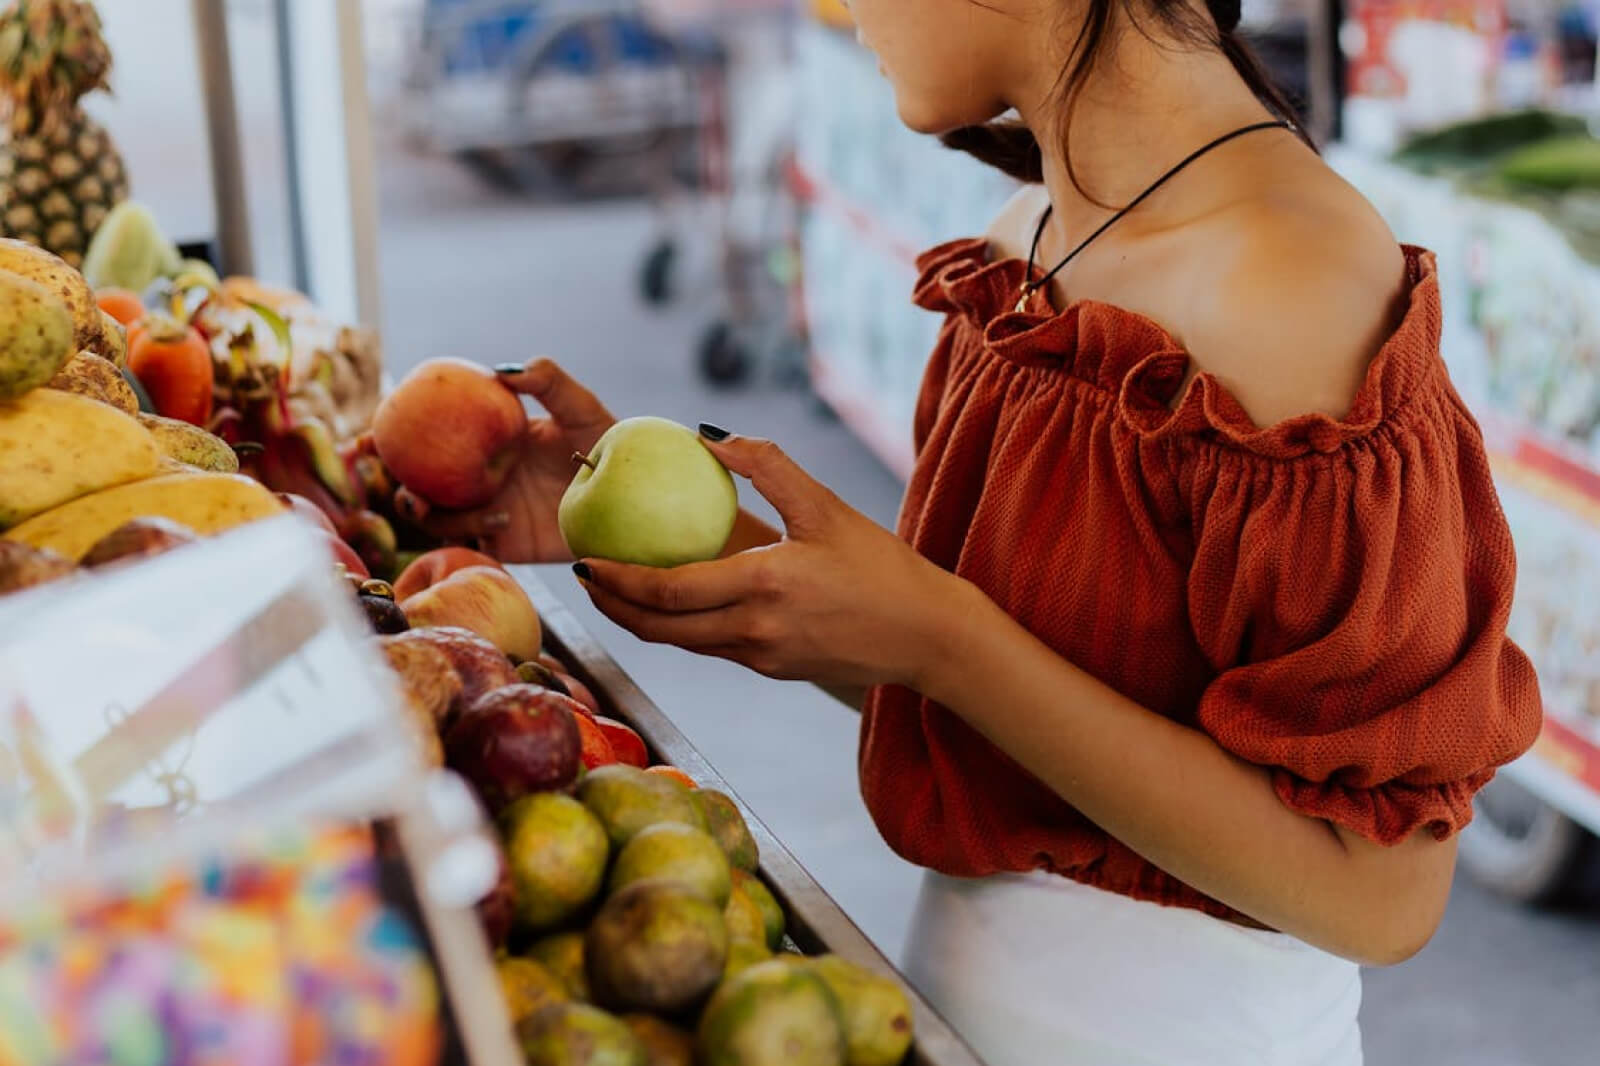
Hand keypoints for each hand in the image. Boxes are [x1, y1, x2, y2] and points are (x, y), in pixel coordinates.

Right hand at [399, 359, 614, 561]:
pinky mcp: (502, 543)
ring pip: (436, 519)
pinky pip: (470, 545)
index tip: (365, 441)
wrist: (626, 498)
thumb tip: (503, 369)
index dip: (387, 439)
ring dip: (433, 514)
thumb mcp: (581, 409)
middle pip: (415, 485)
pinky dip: (473, 533)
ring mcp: (483, 510)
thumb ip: (549, 382)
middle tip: (405, 488)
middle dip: (395, 489)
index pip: (424, 435)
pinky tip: (502, 518)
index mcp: (479, 439)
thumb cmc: (607, 445)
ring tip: (440, 503)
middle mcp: (474, 476)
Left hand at [575, 429, 968, 688]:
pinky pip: (711, 646)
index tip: (584, 560)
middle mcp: (754, 630)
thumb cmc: (881, 565)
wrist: (927, 636)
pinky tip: (671, 603)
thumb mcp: (825, 506)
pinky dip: (679, 627)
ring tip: (613, 590)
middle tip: (583, 577)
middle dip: (612, 605)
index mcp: (763, 586)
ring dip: (640, 621)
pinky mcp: (773, 669)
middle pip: (659, 628)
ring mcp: (762, 657)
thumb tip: (708, 436)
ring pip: (681, 644)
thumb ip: (766, 466)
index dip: (618, 579)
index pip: (668, 591)